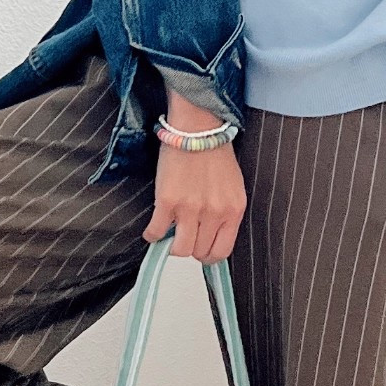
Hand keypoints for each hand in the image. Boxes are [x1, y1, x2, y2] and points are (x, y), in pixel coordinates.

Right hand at [143, 95, 246, 263]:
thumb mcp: (232, 188)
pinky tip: (153, 229)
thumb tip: (211, 235)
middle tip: (184, 236)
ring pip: (180, 249)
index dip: (209, 256)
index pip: (222, 251)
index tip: (202, 252)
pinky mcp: (167, 201)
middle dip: (190, 247)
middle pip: (199, 252)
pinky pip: (157, 232)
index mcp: (233, 210)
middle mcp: (214, 212)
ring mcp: (190, 208)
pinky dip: (152, 235)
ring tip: (170, 233)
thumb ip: (225, 213)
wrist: (197, 129)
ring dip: (172, 245)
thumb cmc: (214, 153)